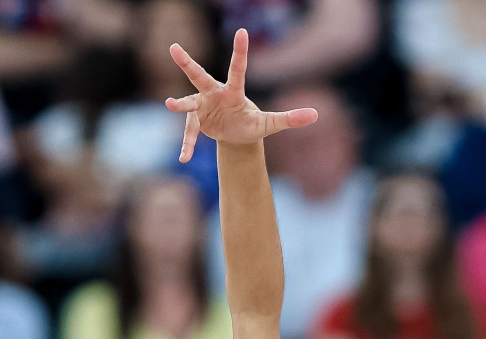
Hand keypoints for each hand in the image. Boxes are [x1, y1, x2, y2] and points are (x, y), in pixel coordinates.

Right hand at [163, 29, 317, 162]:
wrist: (235, 135)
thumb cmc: (252, 123)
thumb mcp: (271, 124)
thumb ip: (290, 118)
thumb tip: (316, 115)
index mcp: (233, 92)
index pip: (238, 70)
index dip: (240, 52)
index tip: (241, 32)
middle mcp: (214, 94)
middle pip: (200, 77)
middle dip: (187, 63)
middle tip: (173, 48)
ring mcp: (202, 107)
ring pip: (189, 103)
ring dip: (180, 104)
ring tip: (169, 105)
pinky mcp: (196, 122)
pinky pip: (190, 134)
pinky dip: (188, 145)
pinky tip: (184, 159)